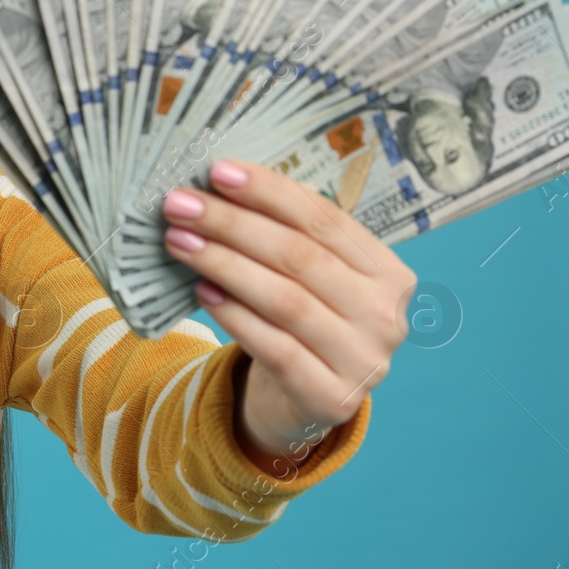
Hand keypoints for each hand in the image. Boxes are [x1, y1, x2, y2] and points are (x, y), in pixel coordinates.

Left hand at [159, 159, 416, 468]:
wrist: (305, 397)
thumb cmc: (302, 320)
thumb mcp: (307, 276)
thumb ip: (283, 235)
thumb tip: (219, 186)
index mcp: (388, 272)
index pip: (325, 220)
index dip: (269, 192)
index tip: (217, 171)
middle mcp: (386, 315)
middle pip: (300, 256)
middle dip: (233, 224)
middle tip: (180, 205)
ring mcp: (364, 361)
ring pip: (285, 300)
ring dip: (224, 264)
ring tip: (179, 241)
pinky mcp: (332, 397)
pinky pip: (275, 347)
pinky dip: (234, 315)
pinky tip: (202, 291)